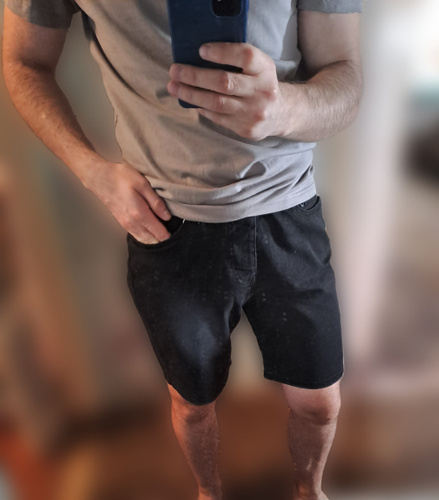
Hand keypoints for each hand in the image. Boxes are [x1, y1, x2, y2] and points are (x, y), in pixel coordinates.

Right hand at [84, 159, 171, 243]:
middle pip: (152, 240)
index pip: (158, 232)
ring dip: (154, 239)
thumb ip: (156, 201)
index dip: (169, 234)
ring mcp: (126, 224)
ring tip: (162, 232)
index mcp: (139, 214)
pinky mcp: (122, 223)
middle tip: (172, 232)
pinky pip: (136, 235)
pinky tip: (150, 231)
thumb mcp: (142, 184)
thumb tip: (167, 216)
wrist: (99, 177)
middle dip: (162, 238)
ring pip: (144, 239)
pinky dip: (145, 236)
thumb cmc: (120, 177)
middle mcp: (132, 223)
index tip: (176, 230)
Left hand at [167, 42, 286, 140]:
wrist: (280, 114)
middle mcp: (262, 91)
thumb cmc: (260, 84)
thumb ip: (236, 60)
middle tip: (175, 71)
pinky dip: (201, 107)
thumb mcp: (257, 67)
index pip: (245, 56)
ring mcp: (254, 112)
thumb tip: (197, 58)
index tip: (201, 50)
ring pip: (216, 103)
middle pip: (224, 82)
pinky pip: (217, 117)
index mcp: (265, 69)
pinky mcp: (246, 129)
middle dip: (195, 76)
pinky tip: (190, 101)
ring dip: (191, 94)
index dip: (222, 52)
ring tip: (174, 87)